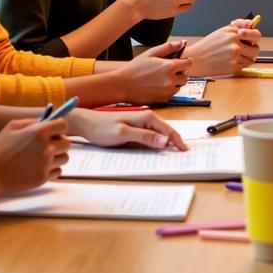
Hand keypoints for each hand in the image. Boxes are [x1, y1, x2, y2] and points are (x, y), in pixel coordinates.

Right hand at [0, 118, 70, 195]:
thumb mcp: (12, 127)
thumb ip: (31, 122)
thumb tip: (46, 120)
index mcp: (39, 132)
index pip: (63, 125)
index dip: (59, 127)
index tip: (54, 131)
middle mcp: (46, 148)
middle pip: (67, 143)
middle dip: (59, 142)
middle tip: (48, 145)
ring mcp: (46, 164)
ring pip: (64, 158)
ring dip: (57, 157)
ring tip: (43, 157)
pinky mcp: (43, 178)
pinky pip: (58, 172)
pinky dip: (52, 170)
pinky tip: (40, 168)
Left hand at [67, 108, 188, 150]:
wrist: (87, 124)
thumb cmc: (103, 127)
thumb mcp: (123, 134)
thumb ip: (144, 137)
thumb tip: (164, 141)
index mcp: (146, 117)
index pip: (168, 130)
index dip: (177, 141)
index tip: (185, 151)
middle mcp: (146, 119)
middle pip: (165, 133)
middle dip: (174, 143)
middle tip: (183, 155)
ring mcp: (140, 125)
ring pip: (158, 136)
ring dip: (165, 145)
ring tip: (174, 155)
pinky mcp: (135, 131)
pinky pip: (149, 138)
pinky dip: (155, 145)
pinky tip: (158, 151)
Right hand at [112, 42, 192, 102]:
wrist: (123, 85)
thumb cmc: (135, 68)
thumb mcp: (151, 53)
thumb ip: (168, 47)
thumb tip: (182, 43)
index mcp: (169, 66)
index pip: (188, 63)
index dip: (185, 61)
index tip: (181, 62)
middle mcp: (171, 80)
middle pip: (185, 77)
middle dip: (179, 74)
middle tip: (167, 71)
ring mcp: (167, 91)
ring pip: (178, 87)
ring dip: (173, 83)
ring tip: (160, 79)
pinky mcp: (163, 100)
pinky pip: (171, 95)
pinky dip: (167, 91)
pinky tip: (156, 87)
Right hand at [185, 24, 260, 75]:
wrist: (197, 58)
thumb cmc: (209, 45)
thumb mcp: (223, 31)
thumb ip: (238, 27)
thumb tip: (251, 24)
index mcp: (233, 33)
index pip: (255, 35)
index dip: (254, 38)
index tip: (251, 40)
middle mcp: (235, 44)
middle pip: (256, 49)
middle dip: (252, 50)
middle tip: (246, 50)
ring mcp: (234, 56)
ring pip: (251, 59)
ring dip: (246, 58)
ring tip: (236, 56)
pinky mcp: (232, 67)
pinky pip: (244, 66)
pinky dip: (240, 64)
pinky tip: (231, 61)